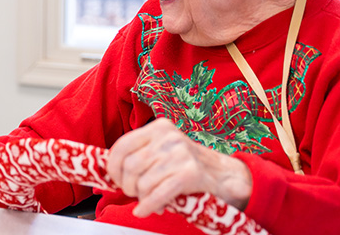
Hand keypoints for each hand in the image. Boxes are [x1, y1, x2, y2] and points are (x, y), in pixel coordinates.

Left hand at [107, 118, 252, 216]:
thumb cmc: (188, 166)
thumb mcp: (164, 152)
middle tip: (135, 194)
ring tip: (149, 201)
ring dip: (141, 197)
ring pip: (143, 182)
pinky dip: (149, 205)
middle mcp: (169, 137)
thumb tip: (113, 173)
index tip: (117, 180)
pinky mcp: (190, 173)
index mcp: (159, 128)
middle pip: (130, 166)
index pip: (122, 146)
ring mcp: (180, 154)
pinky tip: (146, 211)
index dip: (114, 168)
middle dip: (127, 186)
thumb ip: (141, 156)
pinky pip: (158, 193)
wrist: (226, 176)